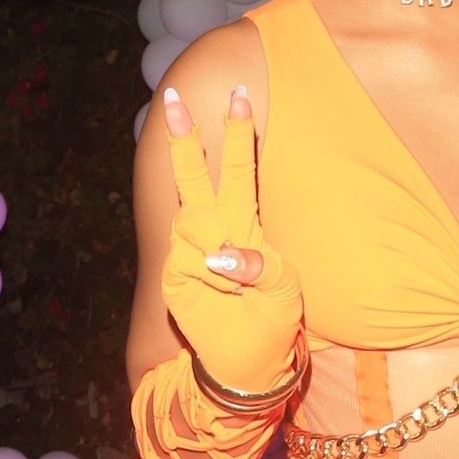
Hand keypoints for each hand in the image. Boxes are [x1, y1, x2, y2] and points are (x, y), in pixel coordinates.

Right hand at [160, 83, 303, 393]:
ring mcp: (191, 251)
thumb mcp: (284, 292)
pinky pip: (188, 258)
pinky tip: (218, 286)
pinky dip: (207, 271)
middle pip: (196, 175)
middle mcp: (216, 230)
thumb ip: (260, 266)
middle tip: (174, 97)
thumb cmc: (271, 321)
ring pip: (192, 219)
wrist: (247, 363)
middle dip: (186, 137)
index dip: (237, 134)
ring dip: (213, 240)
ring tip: (229, 276)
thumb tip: (221, 253)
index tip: (237, 95)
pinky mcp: (176, 275)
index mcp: (246, 224)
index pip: (240, 170)